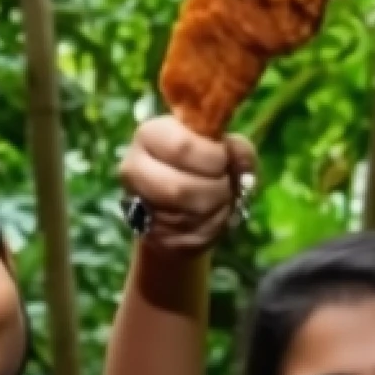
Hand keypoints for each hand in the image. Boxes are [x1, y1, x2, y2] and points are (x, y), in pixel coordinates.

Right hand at [119, 115, 256, 254]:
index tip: (224, 161)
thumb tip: (240, 162)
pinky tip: (212, 219)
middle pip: (180, 188)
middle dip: (216, 190)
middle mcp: (134, 169)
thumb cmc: (206, 167)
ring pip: (185, 217)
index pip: (181, 146)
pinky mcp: (152, 236)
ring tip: (222, 202)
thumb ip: (239, 150)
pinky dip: (210, 232)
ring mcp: (139, 205)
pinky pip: (188, 239)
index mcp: (150, 135)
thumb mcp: (226, 150)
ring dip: (216, 212)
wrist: (188, 204)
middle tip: (226, 186)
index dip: (213, 158)